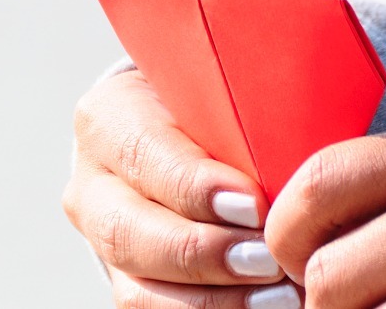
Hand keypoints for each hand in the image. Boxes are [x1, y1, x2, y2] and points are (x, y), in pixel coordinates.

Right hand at [63, 71, 301, 307]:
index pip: (142, 155)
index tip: (253, 206)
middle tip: (268, 260)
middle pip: (128, 233)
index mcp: (108, 122)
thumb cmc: (215, 111)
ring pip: (138, 289)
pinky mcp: (127, 283)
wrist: (187, 137)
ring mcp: (103, 243)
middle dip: (203, 253)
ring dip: (212, 299)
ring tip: (276, 297)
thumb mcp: (221, 96)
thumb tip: (293, 158)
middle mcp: (92, 186)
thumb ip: (241, 117)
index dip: (195, 187)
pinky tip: (262, 307)